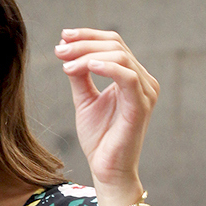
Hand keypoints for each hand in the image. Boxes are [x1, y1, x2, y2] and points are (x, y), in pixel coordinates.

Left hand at [55, 29, 158, 199]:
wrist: (107, 170)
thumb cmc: (99, 139)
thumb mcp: (84, 100)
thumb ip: (80, 75)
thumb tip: (67, 49)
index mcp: (132, 77)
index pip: (113, 43)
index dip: (88, 36)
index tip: (63, 37)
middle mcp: (143, 81)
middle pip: (115, 45)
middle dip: (83, 44)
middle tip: (59, 50)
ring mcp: (145, 92)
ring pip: (119, 56)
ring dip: (88, 54)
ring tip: (65, 63)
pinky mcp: (141, 105)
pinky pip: (127, 76)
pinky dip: (106, 67)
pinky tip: (86, 66)